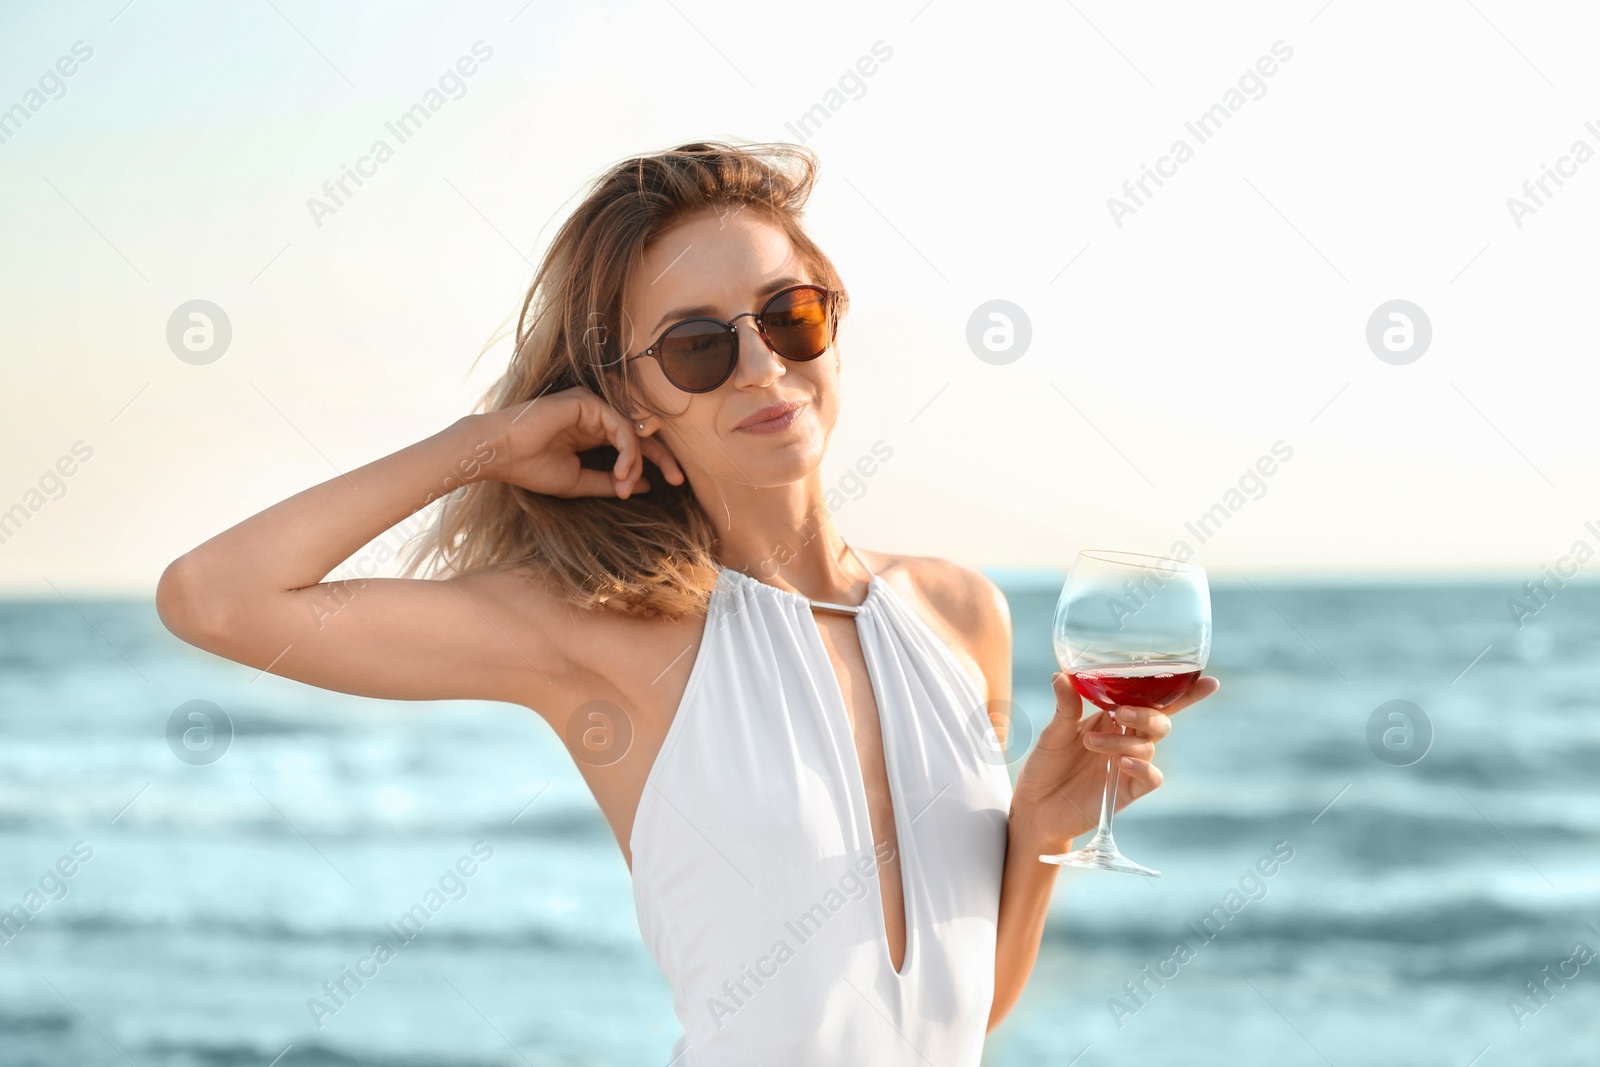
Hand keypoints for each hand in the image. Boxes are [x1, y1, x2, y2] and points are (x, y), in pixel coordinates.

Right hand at [471, 386, 685, 498]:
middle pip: (640, 434)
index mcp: (592, 433)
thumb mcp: (578, 482)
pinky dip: (626, 450)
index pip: (633, 444)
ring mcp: (591, 407)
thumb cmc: (530, 467)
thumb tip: (646, 485)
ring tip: (625, 485)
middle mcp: (594, 417)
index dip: (654, 463)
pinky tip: (621, 471)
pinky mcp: (587, 402)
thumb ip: (610, 480)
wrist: (499, 454)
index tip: (671, 485)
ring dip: (635, 461)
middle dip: (663, 458)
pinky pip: (620, 425)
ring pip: (631, 431)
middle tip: (680, 480)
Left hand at [1008, 671, 1220, 850]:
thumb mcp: (1054, 731)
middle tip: (1120, 713)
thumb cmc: (1046, 764)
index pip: (1153, 701)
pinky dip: (1142, 767)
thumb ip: (1065, 706)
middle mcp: (1127, 739)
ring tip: (1090, 742)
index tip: (1209, 681)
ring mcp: (1129, 765)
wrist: (1035, 806)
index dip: (1184, 693)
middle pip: (1159, 720)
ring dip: (1124, 741)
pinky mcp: (1127, 791)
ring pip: (1149, 746)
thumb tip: (1062, 675)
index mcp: (1114, 717)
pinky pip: (1151, 777)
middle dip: (1147, 714)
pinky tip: (1122, 763)